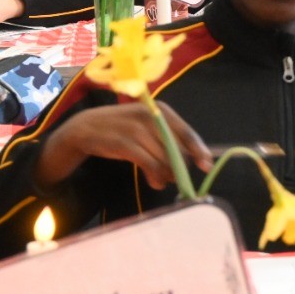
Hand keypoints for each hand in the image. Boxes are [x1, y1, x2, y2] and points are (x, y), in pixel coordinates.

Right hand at [35, 100, 212, 190]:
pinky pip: (149, 164)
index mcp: (161, 111)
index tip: (207, 166)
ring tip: (163, 181)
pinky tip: (156, 183)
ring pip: (164, 158)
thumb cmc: (123, 128)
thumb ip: (168, 140)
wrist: (87, 127)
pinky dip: (156, 176)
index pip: (187, 132)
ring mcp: (137, 129)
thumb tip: (192, 159)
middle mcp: (151, 117)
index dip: (199, 150)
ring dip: (168, 175)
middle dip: (180, 167)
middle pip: (177, 149)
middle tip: (178, 179)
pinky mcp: (124, 144)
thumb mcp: (147, 127)